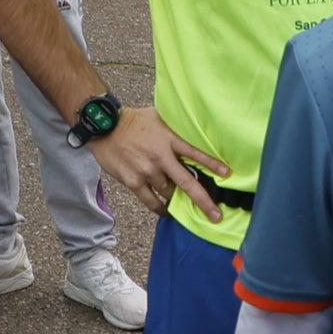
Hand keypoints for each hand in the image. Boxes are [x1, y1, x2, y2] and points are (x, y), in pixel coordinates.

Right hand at [90, 106, 226, 227]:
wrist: (105, 126)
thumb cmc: (133, 120)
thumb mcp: (159, 118)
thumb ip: (174, 130)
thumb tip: (192, 130)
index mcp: (169, 140)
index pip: (196, 154)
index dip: (212, 164)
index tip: (227, 174)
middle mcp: (160, 157)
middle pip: (186, 183)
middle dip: (203, 201)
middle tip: (215, 215)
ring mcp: (146, 171)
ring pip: (168, 193)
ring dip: (177, 200)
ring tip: (186, 208)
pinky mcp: (133, 181)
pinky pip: (150, 201)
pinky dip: (160, 208)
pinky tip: (167, 212)